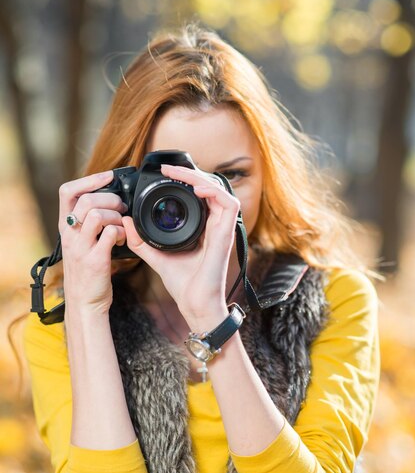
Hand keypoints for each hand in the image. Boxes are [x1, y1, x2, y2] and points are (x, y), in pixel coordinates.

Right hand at [58, 170, 127, 314]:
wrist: (85, 303)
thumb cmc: (87, 273)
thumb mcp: (80, 244)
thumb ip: (89, 225)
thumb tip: (110, 202)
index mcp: (66, 228)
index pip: (67, 192)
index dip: (89, 179)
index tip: (108, 176)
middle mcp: (70, 235)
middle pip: (86, 200)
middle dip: (110, 198)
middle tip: (122, 208)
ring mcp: (81, 248)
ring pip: (96, 214)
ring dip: (115, 215)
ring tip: (122, 225)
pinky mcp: (95, 261)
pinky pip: (110, 234)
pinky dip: (121, 232)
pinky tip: (123, 239)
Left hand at [122, 164, 240, 327]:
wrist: (194, 304)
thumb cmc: (183, 285)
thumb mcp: (156, 256)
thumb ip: (141, 241)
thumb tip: (126, 222)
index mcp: (201, 229)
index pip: (199, 196)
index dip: (186, 181)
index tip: (165, 174)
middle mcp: (214, 227)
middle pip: (210, 189)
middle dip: (192, 174)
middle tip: (170, 169)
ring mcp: (222, 230)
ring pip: (221, 192)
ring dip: (202, 179)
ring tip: (182, 174)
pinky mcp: (226, 235)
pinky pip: (229, 205)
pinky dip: (215, 193)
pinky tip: (198, 189)